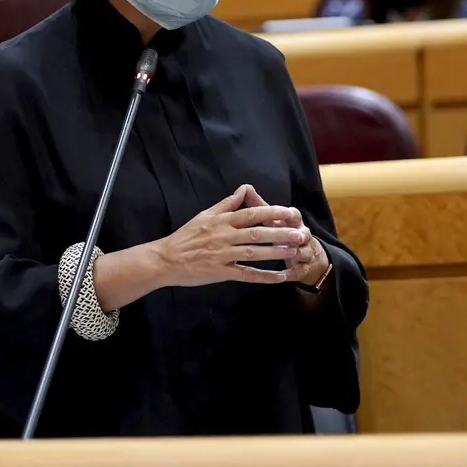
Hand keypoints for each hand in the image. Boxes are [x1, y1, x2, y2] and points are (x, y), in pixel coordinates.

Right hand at [154, 184, 306, 286]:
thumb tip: (244, 189)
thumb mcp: (205, 215)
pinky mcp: (220, 272)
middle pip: (257, 233)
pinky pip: (246, 274)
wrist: (165, 259)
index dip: (273, 212)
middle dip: (281, 233)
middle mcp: (224, 236)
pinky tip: (280, 277)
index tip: (291, 212)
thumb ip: (227, 203)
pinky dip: (264, 276)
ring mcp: (223, 255)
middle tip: (301, 234)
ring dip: (276, 252)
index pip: (252, 214)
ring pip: (254, 253)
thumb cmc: (186, 236)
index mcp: (222, 221)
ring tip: (295, 252)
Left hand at [241, 187, 328, 286]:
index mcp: (292, 223)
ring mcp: (304, 252)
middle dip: (297, 234)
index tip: (285, 213)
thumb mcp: (272, 220)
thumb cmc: (282, 233)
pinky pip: (297, 271)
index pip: (293, 215)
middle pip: (300, 233)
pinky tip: (282, 276)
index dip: (289, 214)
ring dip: (297, 253)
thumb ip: (258, 206)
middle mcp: (301, 235)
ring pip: (302, 252)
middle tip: (295, 236)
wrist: (306, 256)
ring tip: (292, 255)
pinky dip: (291, 273)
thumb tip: (245, 187)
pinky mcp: (302, 268)